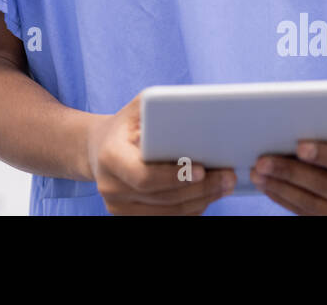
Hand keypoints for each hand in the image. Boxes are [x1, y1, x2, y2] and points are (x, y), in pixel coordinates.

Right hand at [86, 92, 237, 214]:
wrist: (99, 148)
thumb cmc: (126, 125)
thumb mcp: (138, 108)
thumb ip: (160, 108)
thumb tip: (197, 112)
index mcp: (111, 157)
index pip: (145, 176)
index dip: (175, 176)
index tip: (202, 169)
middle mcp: (111, 187)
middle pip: (163, 198)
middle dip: (200, 189)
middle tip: (228, 177)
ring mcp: (118, 206)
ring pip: (169, 212)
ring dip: (201, 201)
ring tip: (224, 186)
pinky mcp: (128, 217)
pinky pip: (166, 218)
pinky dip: (190, 209)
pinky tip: (208, 196)